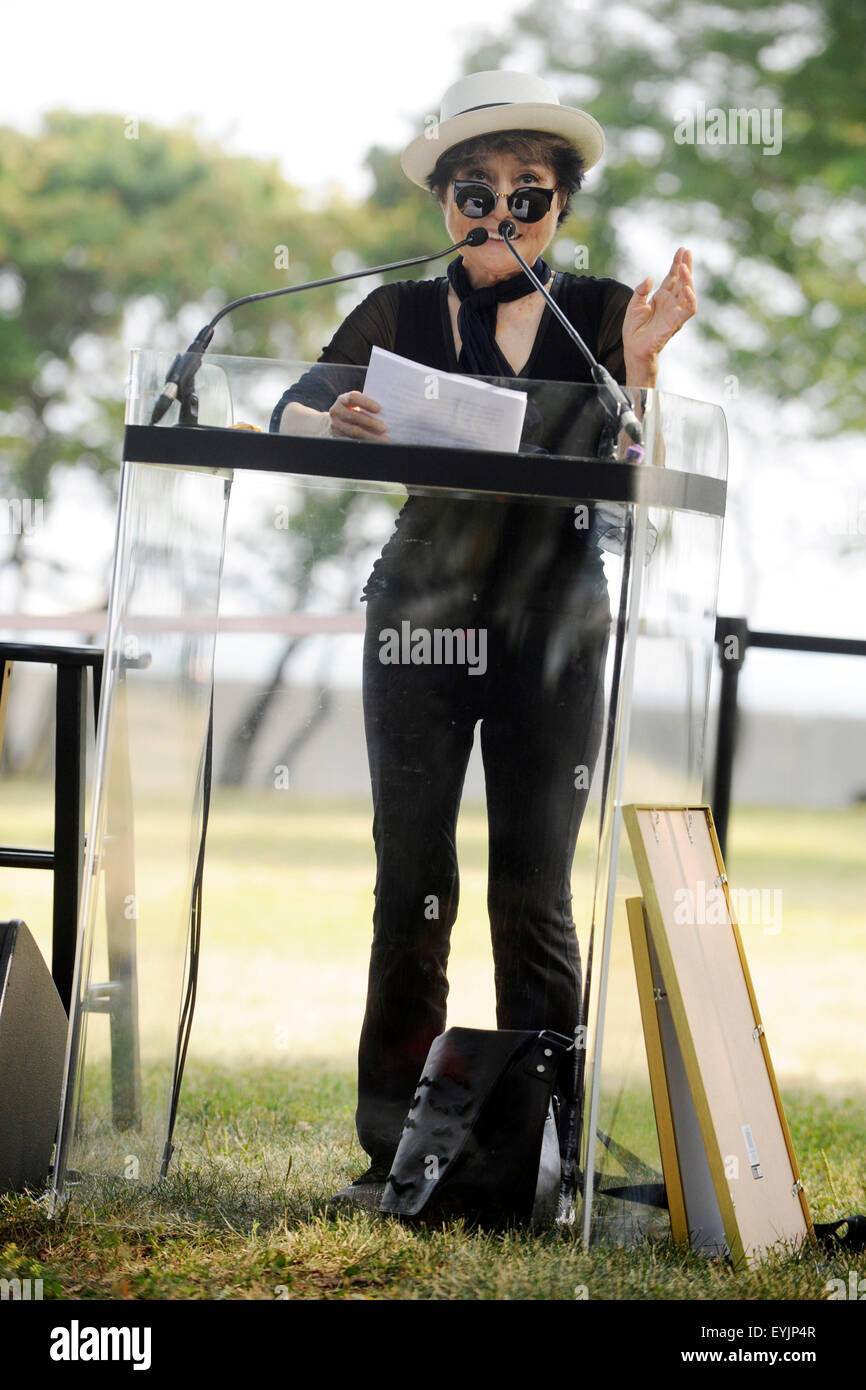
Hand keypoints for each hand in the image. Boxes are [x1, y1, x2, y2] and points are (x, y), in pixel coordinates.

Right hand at [328, 391, 387, 440]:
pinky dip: (364, 443)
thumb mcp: (356, 405)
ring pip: (354, 431)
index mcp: (342, 400)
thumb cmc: (353, 411)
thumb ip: (367, 406)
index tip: (379, 409)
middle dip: (371, 423)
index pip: (353, 398)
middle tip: (384, 428)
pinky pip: (351, 441)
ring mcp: (335, 425)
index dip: (366, 403)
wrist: (336, 422)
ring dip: (370, 436)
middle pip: (354, 417)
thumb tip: (387, 412)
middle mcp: (336, 411)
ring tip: (383, 439)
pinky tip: (374, 444)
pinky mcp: (336, 437)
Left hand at [622, 247, 696, 380]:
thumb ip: (641, 291)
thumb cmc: (634, 329)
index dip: (677, 263)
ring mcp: (675, 312)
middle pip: (682, 280)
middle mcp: (670, 303)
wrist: (633, 348)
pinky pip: (689, 309)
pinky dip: (690, 298)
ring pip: (688, 292)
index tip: (682, 250)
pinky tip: (687, 287)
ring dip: (688, 279)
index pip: (672, 277)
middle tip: (687, 252)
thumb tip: (650, 278)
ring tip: (684, 267)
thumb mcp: (634, 305)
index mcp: (661, 297)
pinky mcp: (676, 322)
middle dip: (686, 266)